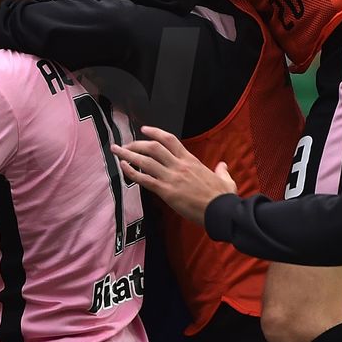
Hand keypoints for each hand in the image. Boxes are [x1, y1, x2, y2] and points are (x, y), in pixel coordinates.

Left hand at [111, 125, 237, 223]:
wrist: (222, 211)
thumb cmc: (223, 197)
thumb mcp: (225, 179)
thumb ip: (222, 171)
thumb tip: (223, 166)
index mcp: (190, 160)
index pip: (170, 140)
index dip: (155, 132)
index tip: (144, 129)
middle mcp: (179, 165)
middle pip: (152, 147)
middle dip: (136, 143)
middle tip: (125, 144)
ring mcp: (171, 177)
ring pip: (145, 160)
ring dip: (127, 154)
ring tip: (116, 151)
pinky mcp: (166, 191)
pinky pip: (144, 179)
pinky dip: (131, 172)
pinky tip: (123, 167)